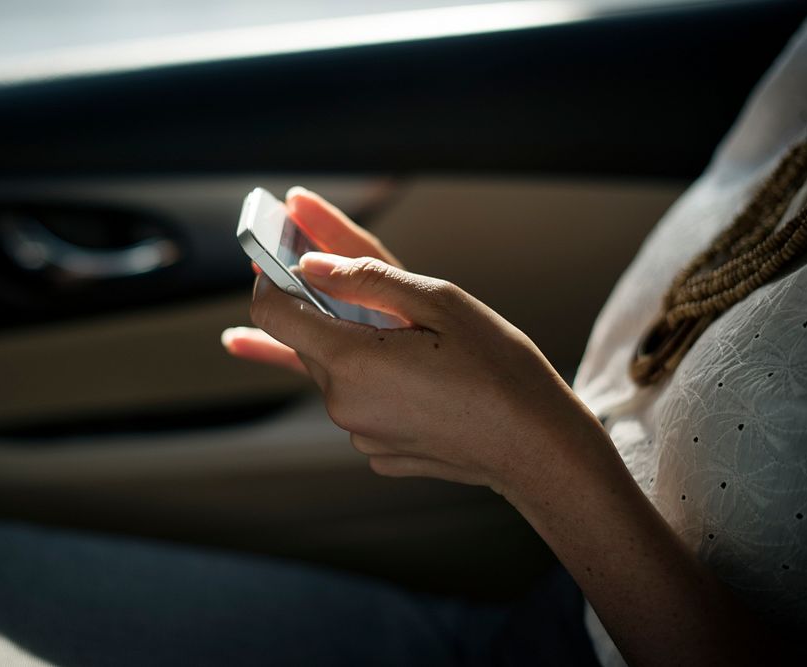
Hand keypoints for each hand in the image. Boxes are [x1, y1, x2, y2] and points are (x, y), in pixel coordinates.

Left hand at [241, 251, 598, 492]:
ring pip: (336, 373)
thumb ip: (365, 279)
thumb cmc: (497, 367)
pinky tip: (421, 378)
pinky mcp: (378, 451)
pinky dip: (377, 383)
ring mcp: (359, 433)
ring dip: (355, 346)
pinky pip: (362, 404)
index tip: (283, 255)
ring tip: (406, 336)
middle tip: (352, 281)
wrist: (535, 444)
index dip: (271, 276)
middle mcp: (342, 403)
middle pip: (305, 340)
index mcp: (351, 360)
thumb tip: (310, 265)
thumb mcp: (438, 302)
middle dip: (322, 307)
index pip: (271, 310)